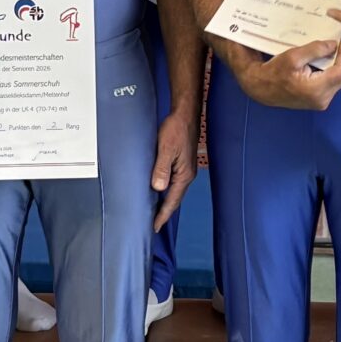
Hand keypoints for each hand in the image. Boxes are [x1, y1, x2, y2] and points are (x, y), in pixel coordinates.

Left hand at [148, 104, 197, 226]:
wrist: (185, 114)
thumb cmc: (176, 129)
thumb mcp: (166, 149)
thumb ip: (161, 169)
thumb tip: (158, 188)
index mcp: (184, 175)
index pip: (172, 201)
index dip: (163, 215)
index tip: (155, 227)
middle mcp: (187, 175)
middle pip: (175, 199)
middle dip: (165, 212)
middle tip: (153, 225)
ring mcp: (185, 169)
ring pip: (174, 191)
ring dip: (165, 202)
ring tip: (155, 213)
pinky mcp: (182, 163)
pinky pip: (173, 182)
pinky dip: (166, 191)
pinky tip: (159, 192)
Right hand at [240, 37, 340, 110]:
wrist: (262, 88)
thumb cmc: (274, 72)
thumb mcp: (293, 56)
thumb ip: (316, 50)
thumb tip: (334, 45)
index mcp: (317, 89)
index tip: (339, 42)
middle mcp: (322, 99)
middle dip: (340, 60)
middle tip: (331, 46)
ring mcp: (321, 103)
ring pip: (339, 81)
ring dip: (335, 66)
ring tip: (325, 55)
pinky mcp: (318, 102)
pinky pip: (332, 85)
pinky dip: (329, 73)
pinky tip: (320, 65)